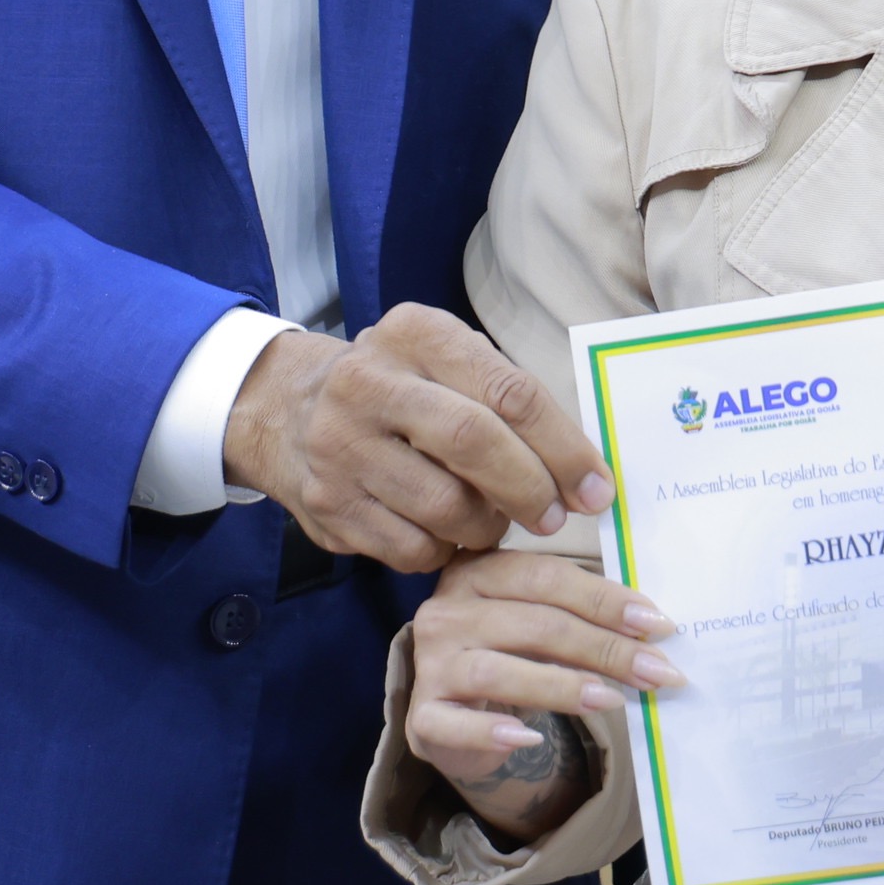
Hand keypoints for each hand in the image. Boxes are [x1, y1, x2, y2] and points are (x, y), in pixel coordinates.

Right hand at [222, 304, 613, 571]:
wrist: (288, 410)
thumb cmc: (401, 388)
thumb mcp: (447, 363)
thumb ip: (508, 400)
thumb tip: (583, 472)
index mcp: (416, 334)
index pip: (508, 391)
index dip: (562, 447)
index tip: (596, 487)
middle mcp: (369, 383)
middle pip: (474, 443)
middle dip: (530, 489)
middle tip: (556, 517)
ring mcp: (340, 446)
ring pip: (444, 506)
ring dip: (487, 525)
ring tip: (494, 518)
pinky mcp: (327, 505)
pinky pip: (411, 548)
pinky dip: (445, 549)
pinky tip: (448, 532)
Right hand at [403, 548, 685, 843]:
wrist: (458, 714)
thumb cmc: (511, 655)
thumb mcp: (542, 625)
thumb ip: (582, 618)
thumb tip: (652, 631)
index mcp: (479, 571)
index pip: (547, 577)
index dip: (605, 600)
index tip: (657, 624)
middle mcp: (446, 610)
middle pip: (533, 624)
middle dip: (603, 648)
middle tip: (655, 671)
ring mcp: (430, 664)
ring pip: (498, 670)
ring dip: (562, 685)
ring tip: (610, 699)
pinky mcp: (422, 715)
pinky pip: (454, 724)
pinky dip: (492, 732)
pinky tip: (531, 738)